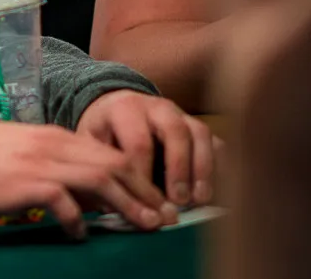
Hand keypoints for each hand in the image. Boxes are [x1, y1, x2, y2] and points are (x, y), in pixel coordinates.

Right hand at [0, 118, 174, 238]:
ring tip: (146, 226)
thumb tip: (90, 199)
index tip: (157, 201)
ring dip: (129, 205)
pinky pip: (63, 201)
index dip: (139, 178)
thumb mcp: (25, 154)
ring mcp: (40, 162)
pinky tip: (81, 235)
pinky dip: (78, 220)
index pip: (110, 153)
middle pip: (114, 164)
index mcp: (55, 137)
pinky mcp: (24, 182)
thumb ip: (58, 168)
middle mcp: (54, 145)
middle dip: (145, 192)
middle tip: (166, 218)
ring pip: (100, 179)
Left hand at [76, 90, 217, 207]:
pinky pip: (216, 142)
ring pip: (201, 135)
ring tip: (199, 199)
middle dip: (179, 168)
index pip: (139, 141)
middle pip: (175, 132)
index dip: (144, 174)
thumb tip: (114, 206)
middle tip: (179, 200)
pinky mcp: (198, 126)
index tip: (145, 201)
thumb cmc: (105, 130)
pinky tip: (214, 191)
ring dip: (203, 169)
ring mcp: (182, 114)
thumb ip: (102, 167)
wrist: (118, 104)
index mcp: (125, 109)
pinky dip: (219, 166)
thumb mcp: (92, 141)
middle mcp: (157, 107)